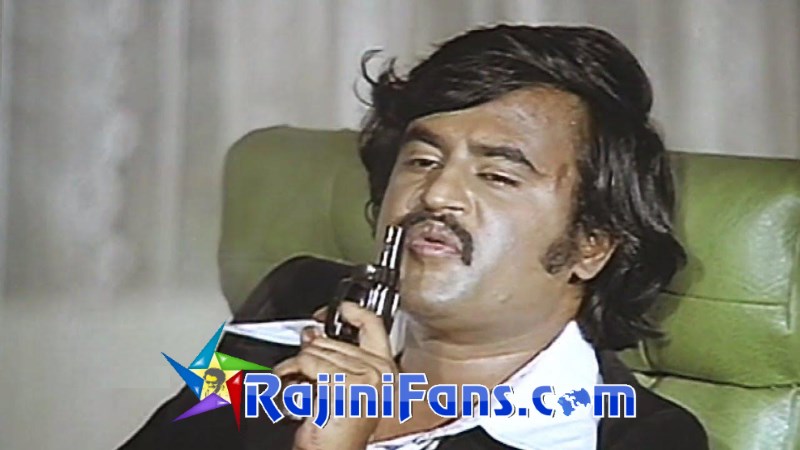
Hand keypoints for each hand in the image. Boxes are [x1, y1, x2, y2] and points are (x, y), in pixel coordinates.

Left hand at [274, 302, 396, 449]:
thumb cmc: (337, 431)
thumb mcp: (343, 386)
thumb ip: (336, 356)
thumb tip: (314, 333)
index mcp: (387, 369)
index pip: (372, 323)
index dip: (350, 311)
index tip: (335, 310)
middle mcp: (381, 372)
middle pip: (334, 338)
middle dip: (312, 352)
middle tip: (305, 375)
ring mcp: (365, 378)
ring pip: (317, 350)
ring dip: (298, 366)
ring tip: (300, 386)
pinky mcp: (344, 385)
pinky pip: (308, 362)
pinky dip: (291, 373)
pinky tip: (294, 389)